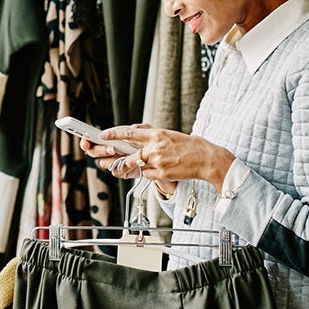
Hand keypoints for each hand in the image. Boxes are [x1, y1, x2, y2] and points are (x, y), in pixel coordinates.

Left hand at [79, 123, 234, 189]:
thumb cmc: (189, 146)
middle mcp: (154, 148)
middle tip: (103, 160)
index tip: (102, 135)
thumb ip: (151, 138)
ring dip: (125, 168)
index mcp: (156, 134)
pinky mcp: (161, 174)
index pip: (129, 133)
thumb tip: (134, 140)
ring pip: (134, 167)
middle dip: (113, 159)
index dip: (114, 134)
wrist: (206, 158)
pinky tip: (149, 171)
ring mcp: (157, 162)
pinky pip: (146, 175)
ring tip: (118, 169)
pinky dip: (144, 173)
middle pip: (126, 155)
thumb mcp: (168, 135)